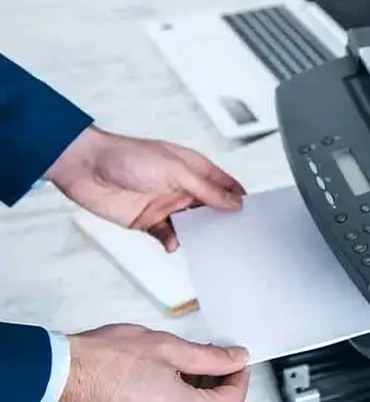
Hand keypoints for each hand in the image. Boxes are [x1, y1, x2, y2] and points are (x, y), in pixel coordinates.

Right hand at [44, 324, 249, 401]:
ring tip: (172, 368)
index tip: (236, 360)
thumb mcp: (168, 348)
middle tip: (203, 357)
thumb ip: (210, 358)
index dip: (238, 375)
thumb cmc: (102, 364)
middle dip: (211, 385)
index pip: (232, 400)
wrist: (52, 383)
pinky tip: (153, 387)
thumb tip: (235, 359)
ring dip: (188, 398)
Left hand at [45, 125, 245, 250]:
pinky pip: (168, 236)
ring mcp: (166, 204)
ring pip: (192, 226)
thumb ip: (206, 190)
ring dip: (198, 235)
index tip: (251, 215)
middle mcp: (183, 187)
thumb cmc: (127, 156)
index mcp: (194, 168)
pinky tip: (174, 244)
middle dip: (222, 221)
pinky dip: (174, 242)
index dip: (238, 199)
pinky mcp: (148, 221)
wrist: (85, 168)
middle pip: (211, 208)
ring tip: (207, 244)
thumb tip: (234, 203)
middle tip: (234, 236)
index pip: (225, 185)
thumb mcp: (176, 170)